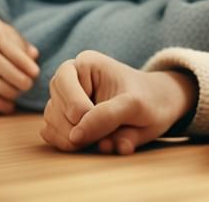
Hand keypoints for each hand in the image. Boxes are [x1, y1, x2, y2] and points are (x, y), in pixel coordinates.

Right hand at [0, 11, 39, 114]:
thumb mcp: (7, 34)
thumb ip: (22, 45)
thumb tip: (34, 57)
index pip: (12, 52)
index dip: (26, 65)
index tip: (36, 74)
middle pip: (4, 73)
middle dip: (21, 82)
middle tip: (28, 85)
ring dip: (10, 96)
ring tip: (18, 94)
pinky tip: (5, 104)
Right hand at [41, 50, 197, 154]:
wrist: (157, 108)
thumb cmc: (148, 100)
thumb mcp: (137, 105)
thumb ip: (108, 116)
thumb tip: (75, 136)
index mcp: (86, 63)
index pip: (64, 84)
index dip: (79, 109)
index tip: (105, 121)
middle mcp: (69, 80)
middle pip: (54, 109)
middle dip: (77, 128)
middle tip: (106, 134)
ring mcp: (62, 101)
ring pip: (51, 125)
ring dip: (74, 140)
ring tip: (104, 137)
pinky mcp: (60, 121)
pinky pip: (51, 137)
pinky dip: (69, 145)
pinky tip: (93, 141)